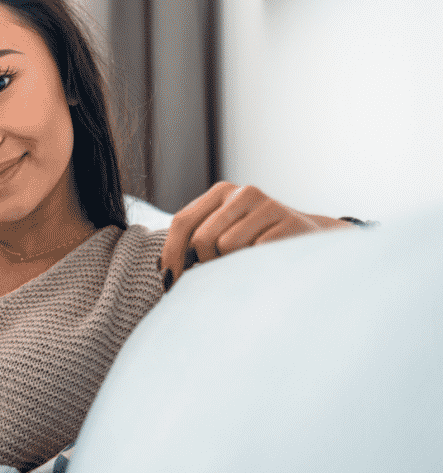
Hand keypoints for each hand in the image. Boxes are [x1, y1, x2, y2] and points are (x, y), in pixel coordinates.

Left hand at [159, 181, 323, 289]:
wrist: (308, 239)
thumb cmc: (254, 242)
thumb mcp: (223, 234)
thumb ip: (193, 243)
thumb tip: (164, 272)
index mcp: (220, 192)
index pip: (182, 222)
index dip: (171, 253)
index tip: (169, 280)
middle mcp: (242, 192)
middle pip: (201, 238)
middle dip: (205, 262)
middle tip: (219, 270)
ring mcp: (268, 205)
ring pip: (227, 246)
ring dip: (232, 263)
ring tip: (247, 262)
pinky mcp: (289, 223)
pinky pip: (255, 253)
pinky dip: (254, 265)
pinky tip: (265, 262)